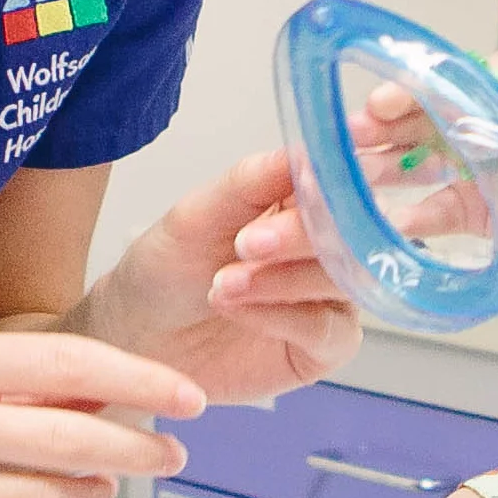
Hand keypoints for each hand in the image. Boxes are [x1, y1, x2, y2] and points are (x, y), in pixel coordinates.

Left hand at [76, 146, 359, 403]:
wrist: (140, 335)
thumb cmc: (168, 268)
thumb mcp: (199, 213)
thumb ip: (255, 180)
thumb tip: (308, 150)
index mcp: (306, 199)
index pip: (348, 179)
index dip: (340, 179)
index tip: (308, 182)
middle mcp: (329, 244)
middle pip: (357, 231)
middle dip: (303, 235)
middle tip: (246, 243)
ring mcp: (332, 296)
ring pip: (346, 279)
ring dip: (282, 279)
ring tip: (223, 284)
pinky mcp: (325, 348)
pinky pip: (328, 331)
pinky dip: (283, 317)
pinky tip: (237, 308)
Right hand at [318, 59, 497, 246]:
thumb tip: (476, 75)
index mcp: (493, 93)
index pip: (436, 84)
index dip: (406, 92)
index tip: (383, 105)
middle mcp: (475, 129)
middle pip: (414, 124)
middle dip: (378, 129)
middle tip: (350, 136)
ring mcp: (471, 173)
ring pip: (413, 167)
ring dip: (379, 169)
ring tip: (349, 175)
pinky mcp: (474, 214)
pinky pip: (433, 214)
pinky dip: (408, 218)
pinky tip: (387, 221)